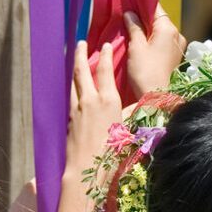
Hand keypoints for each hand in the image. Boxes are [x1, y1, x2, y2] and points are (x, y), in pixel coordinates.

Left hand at [69, 40, 124, 162]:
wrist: (87, 168)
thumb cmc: (113, 152)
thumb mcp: (128, 130)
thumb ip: (133, 115)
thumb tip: (144, 108)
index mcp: (108, 100)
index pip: (106, 70)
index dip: (105, 55)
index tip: (105, 44)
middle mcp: (90, 100)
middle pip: (82, 70)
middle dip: (81, 54)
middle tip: (80, 42)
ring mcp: (77, 108)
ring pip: (73, 82)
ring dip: (74, 68)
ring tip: (75, 59)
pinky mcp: (68, 118)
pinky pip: (70, 96)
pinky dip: (72, 86)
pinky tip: (73, 87)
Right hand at [123, 5, 185, 94]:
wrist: (158, 98)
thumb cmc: (145, 72)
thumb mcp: (136, 47)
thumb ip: (134, 27)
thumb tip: (130, 13)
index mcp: (168, 29)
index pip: (155, 8)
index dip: (141, 5)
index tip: (128, 3)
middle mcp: (177, 35)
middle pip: (158, 19)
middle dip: (142, 18)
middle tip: (125, 18)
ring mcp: (177, 46)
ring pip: (160, 31)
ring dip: (146, 30)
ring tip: (130, 32)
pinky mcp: (174, 56)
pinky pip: (162, 42)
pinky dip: (151, 40)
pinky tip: (139, 44)